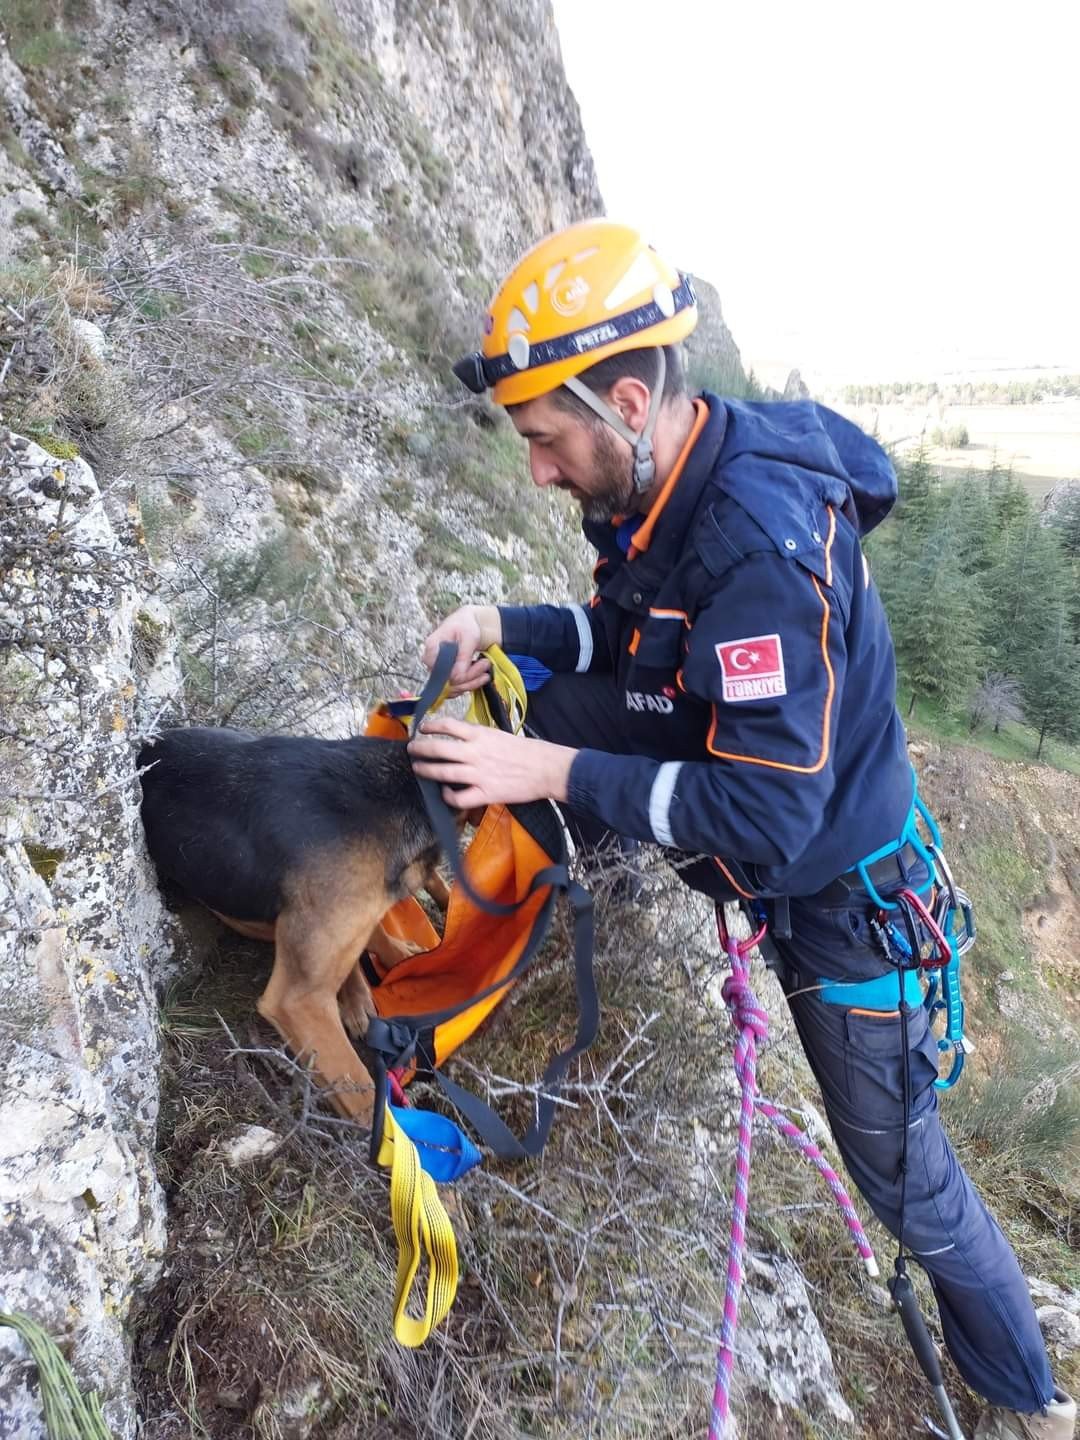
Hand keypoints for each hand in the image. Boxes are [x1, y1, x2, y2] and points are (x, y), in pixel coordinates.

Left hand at [408, 715, 576, 809]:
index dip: (431, 726)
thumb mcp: (498, 735)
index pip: (448, 726)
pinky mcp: (485, 793)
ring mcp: (479, 774)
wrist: (545, 769)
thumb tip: (458, 737)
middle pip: (438, 749)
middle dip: (420, 749)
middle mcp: (476, 753)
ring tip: (418, 768)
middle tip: (412, 749)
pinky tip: (446, 793)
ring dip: (426, 770)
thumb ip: (478, 736)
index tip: (422, 728)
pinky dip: (448, 796)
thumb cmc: (525, 751)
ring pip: (443, 772)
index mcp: (481, 735)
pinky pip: (459, 798)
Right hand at [421, 605, 502, 695]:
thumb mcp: (469, 637)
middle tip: (486, 663)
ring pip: (452, 688)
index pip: (442, 670)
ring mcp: (435, 671)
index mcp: (432, 647)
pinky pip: (454, 689)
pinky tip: (481, 676)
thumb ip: (463, 656)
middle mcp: (430, 661)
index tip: (477, 664)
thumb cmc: (465, 626)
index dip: (459, 673)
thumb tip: (457, 676)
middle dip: (470, 676)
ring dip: (472, 682)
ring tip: (486, 668)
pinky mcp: (443, 677)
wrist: (465, 625)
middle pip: (447, 681)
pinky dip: (469, 685)